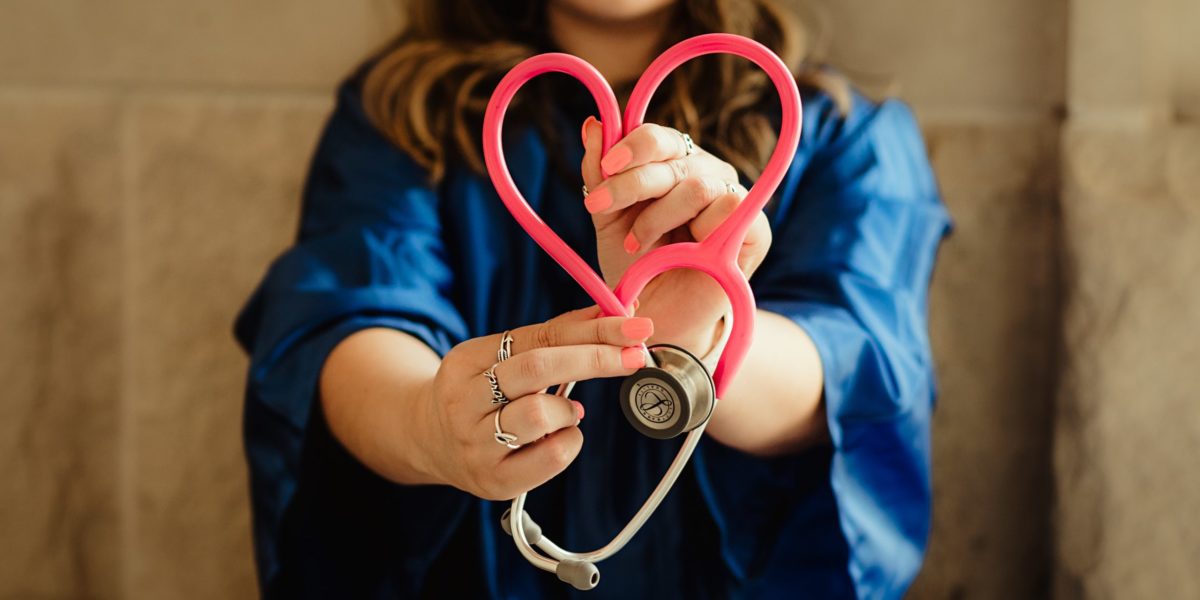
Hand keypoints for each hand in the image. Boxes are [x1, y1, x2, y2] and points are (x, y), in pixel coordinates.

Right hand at [414, 306, 653, 499]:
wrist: (430, 442)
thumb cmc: (483, 393)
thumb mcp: (503, 357)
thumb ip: (553, 337)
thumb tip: (611, 313)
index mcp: (466, 361)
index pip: (537, 337)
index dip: (591, 330)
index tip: (634, 326)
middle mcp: (464, 402)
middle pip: (536, 368)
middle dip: (594, 358)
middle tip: (635, 355)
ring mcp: (476, 445)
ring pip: (539, 415)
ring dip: (569, 409)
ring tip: (567, 411)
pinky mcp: (494, 481)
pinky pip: (550, 458)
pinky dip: (569, 441)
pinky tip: (561, 436)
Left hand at [579, 118, 772, 353]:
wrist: (657, 317)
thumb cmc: (636, 266)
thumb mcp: (608, 218)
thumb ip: (599, 173)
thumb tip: (593, 124)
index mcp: (674, 164)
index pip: (659, 137)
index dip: (632, 146)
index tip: (604, 169)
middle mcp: (706, 173)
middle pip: (674, 157)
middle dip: (632, 183)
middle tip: (600, 207)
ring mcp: (733, 198)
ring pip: (698, 185)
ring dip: (658, 217)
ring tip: (637, 244)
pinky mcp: (756, 229)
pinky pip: (731, 208)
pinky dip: (698, 230)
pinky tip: (681, 252)